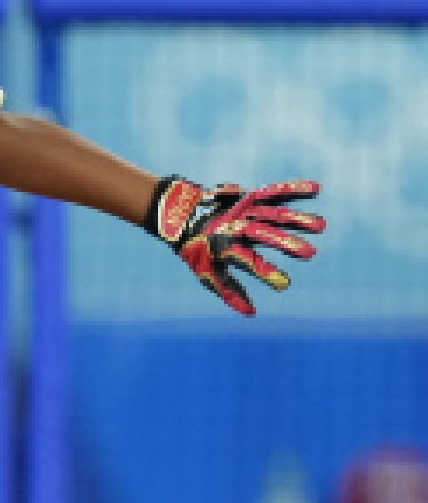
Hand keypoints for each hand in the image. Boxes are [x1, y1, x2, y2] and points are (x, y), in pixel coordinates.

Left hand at [145, 176, 323, 315]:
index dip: (265, 273)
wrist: (181, 214)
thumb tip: (251, 313)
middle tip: (310, 253)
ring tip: (321, 225)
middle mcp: (235, 228)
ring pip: (273, 215)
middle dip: (286, 244)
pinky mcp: (250, 197)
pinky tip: (316, 188)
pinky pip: (273, 193)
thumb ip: (229, 291)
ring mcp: (244, 211)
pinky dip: (292, 189)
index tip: (285, 284)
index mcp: (223, 247)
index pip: (247, 262)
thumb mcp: (208, 273)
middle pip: (263, 235)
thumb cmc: (197, 251)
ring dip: (297, 219)